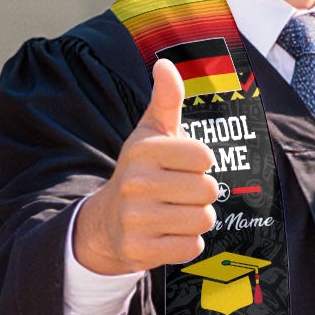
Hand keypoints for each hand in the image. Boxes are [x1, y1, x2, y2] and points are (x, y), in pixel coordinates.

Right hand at [70, 58, 219, 274]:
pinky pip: (191, 247)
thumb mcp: (151, 133)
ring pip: (203, 220)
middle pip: (208, 190)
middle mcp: (136, 182)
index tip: (181, 166)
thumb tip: (165, 64)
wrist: (107, 221)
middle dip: (201, 194)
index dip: (200, 163)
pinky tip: (168, 234)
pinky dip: (187, 243)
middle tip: (179, 193)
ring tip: (175, 213)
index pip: (204, 156)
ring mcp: (136, 219)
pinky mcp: (140, 249)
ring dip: (196, 219)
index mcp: (144, 150)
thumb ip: (166, 100)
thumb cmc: (141, 171)